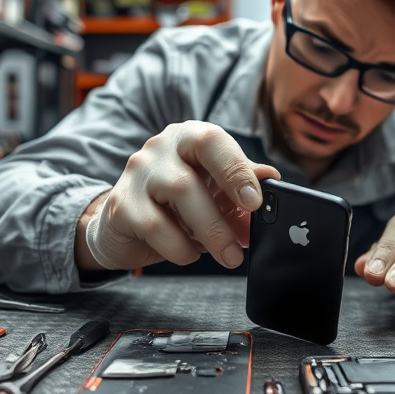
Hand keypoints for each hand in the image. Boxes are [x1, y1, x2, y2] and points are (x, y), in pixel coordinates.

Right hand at [79, 121, 279, 271]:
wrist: (127, 222)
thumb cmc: (179, 203)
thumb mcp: (215, 191)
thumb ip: (242, 185)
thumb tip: (272, 180)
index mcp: (190, 138)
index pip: (212, 141)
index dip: (236, 170)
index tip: (255, 202)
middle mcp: (160, 148)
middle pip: (190, 181)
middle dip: (219, 221)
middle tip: (239, 249)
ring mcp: (137, 174)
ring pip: (174, 201)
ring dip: (206, 235)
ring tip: (224, 256)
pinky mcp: (122, 205)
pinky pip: (154, 227)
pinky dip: (178, 247)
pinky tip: (188, 252)